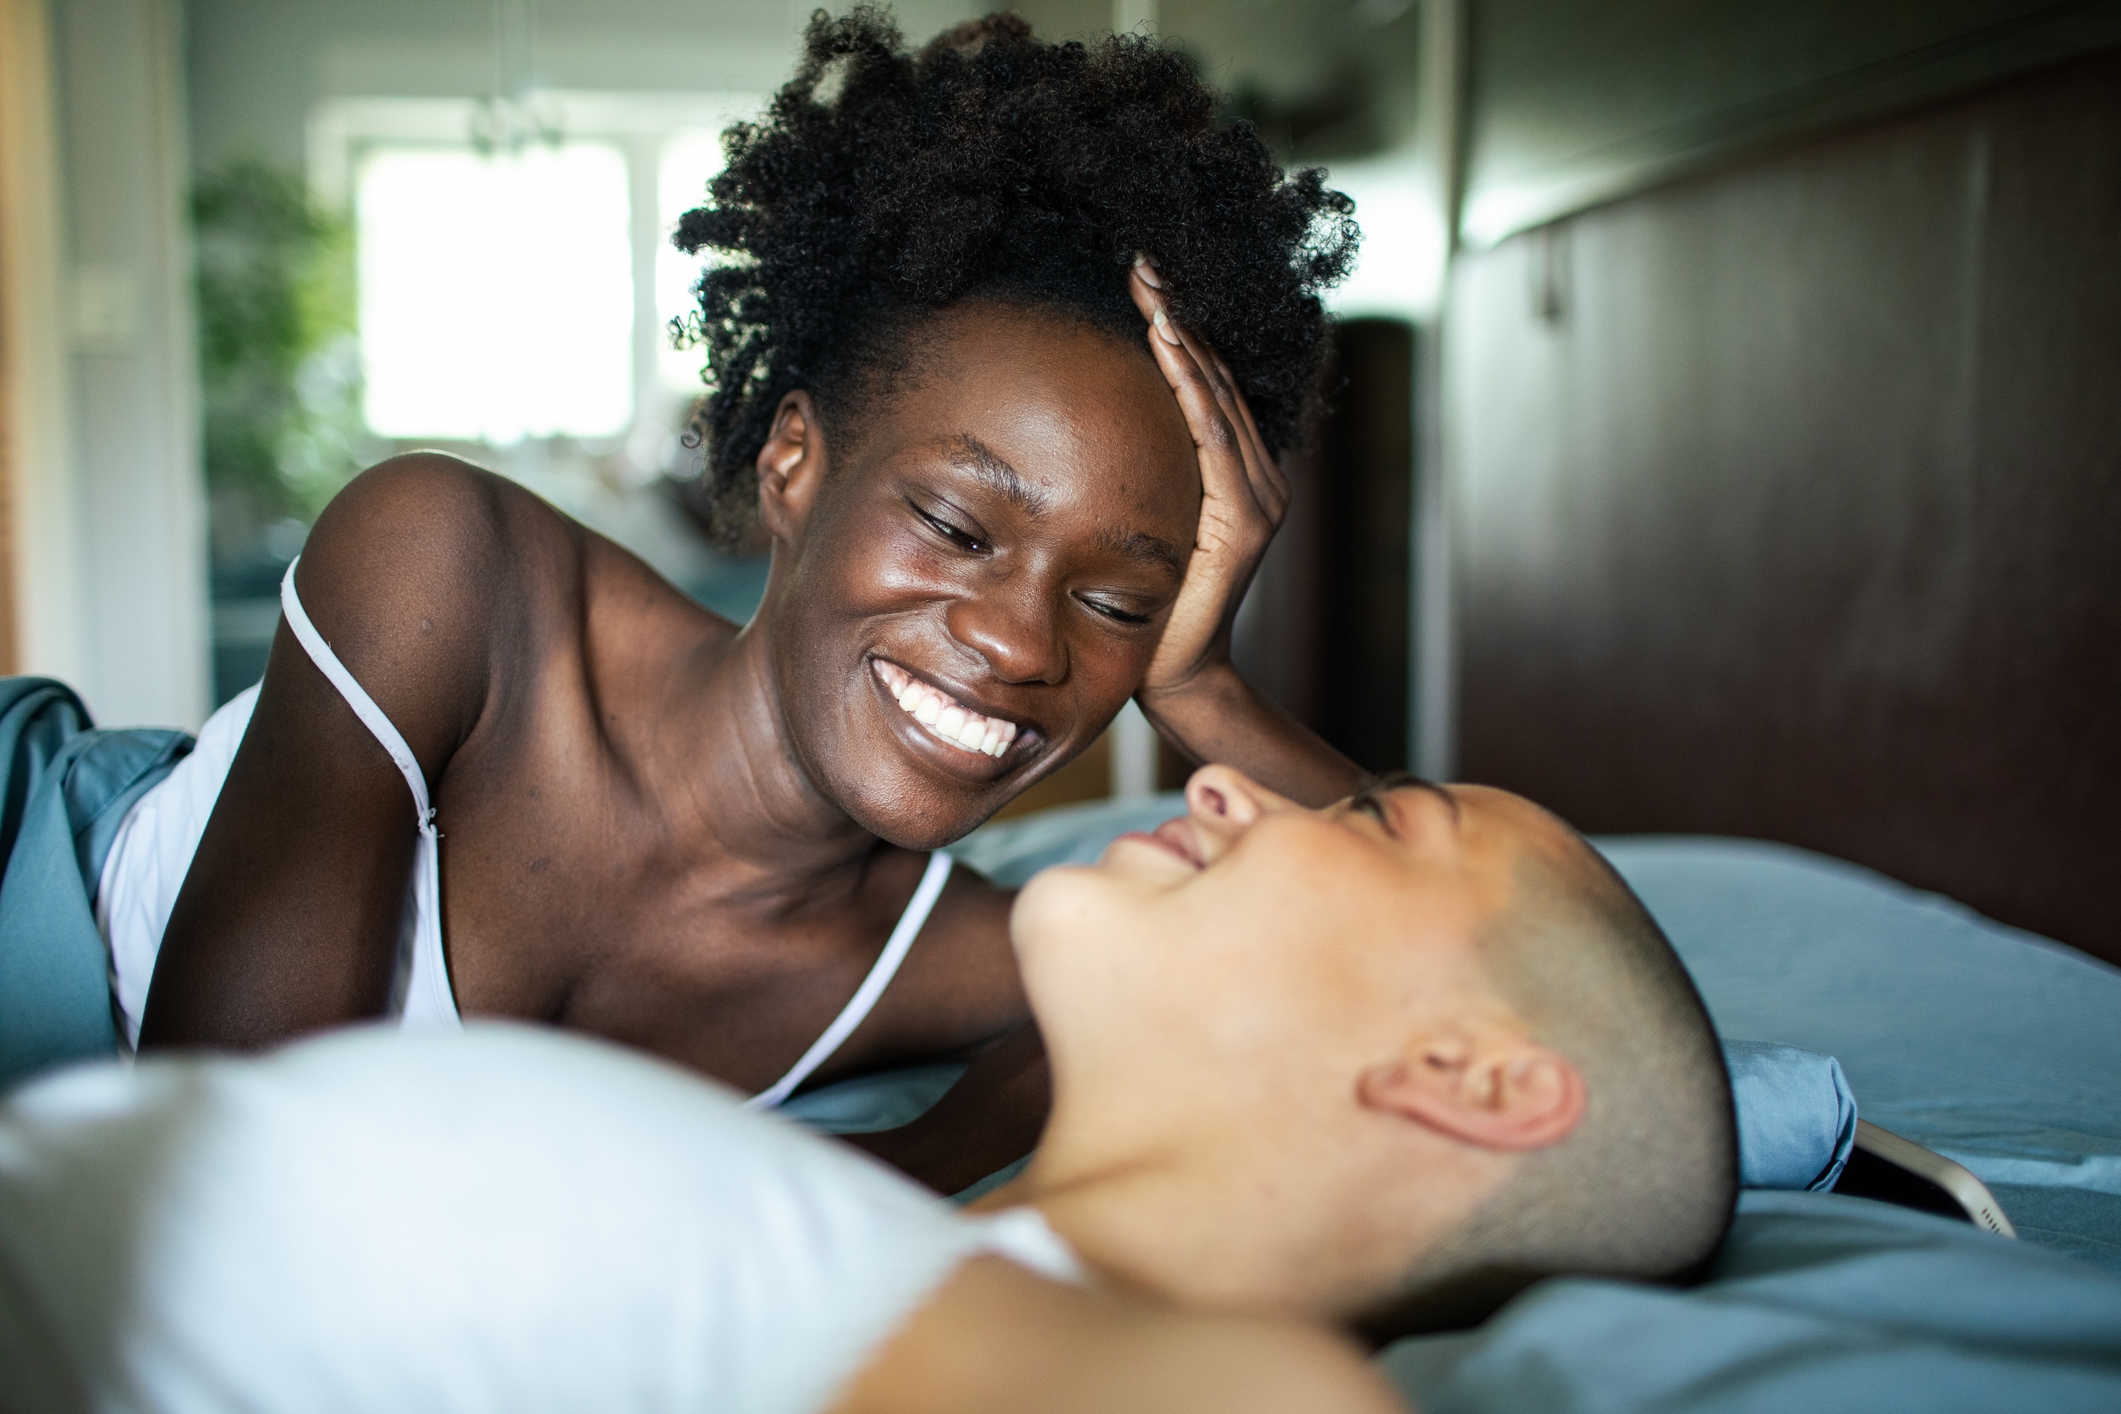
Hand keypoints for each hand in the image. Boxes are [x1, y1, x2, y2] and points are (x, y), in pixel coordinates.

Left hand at [1127, 255, 1290, 700]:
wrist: (1173, 672)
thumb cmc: (1147, 605)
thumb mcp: (1141, 522)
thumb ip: (1137, 475)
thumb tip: (1080, 424)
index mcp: (1233, 472)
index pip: (1204, 382)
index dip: (1177, 327)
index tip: (1141, 276)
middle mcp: (1257, 475)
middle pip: (1215, 376)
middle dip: (1179, 314)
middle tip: (1143, 261)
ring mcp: (1259, 496)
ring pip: (1217, 397)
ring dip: (1184, 337)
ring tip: (1153, 288)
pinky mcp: (1246, 520)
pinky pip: (1214, 439)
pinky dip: (1192, 387)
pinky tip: (1168, 344)